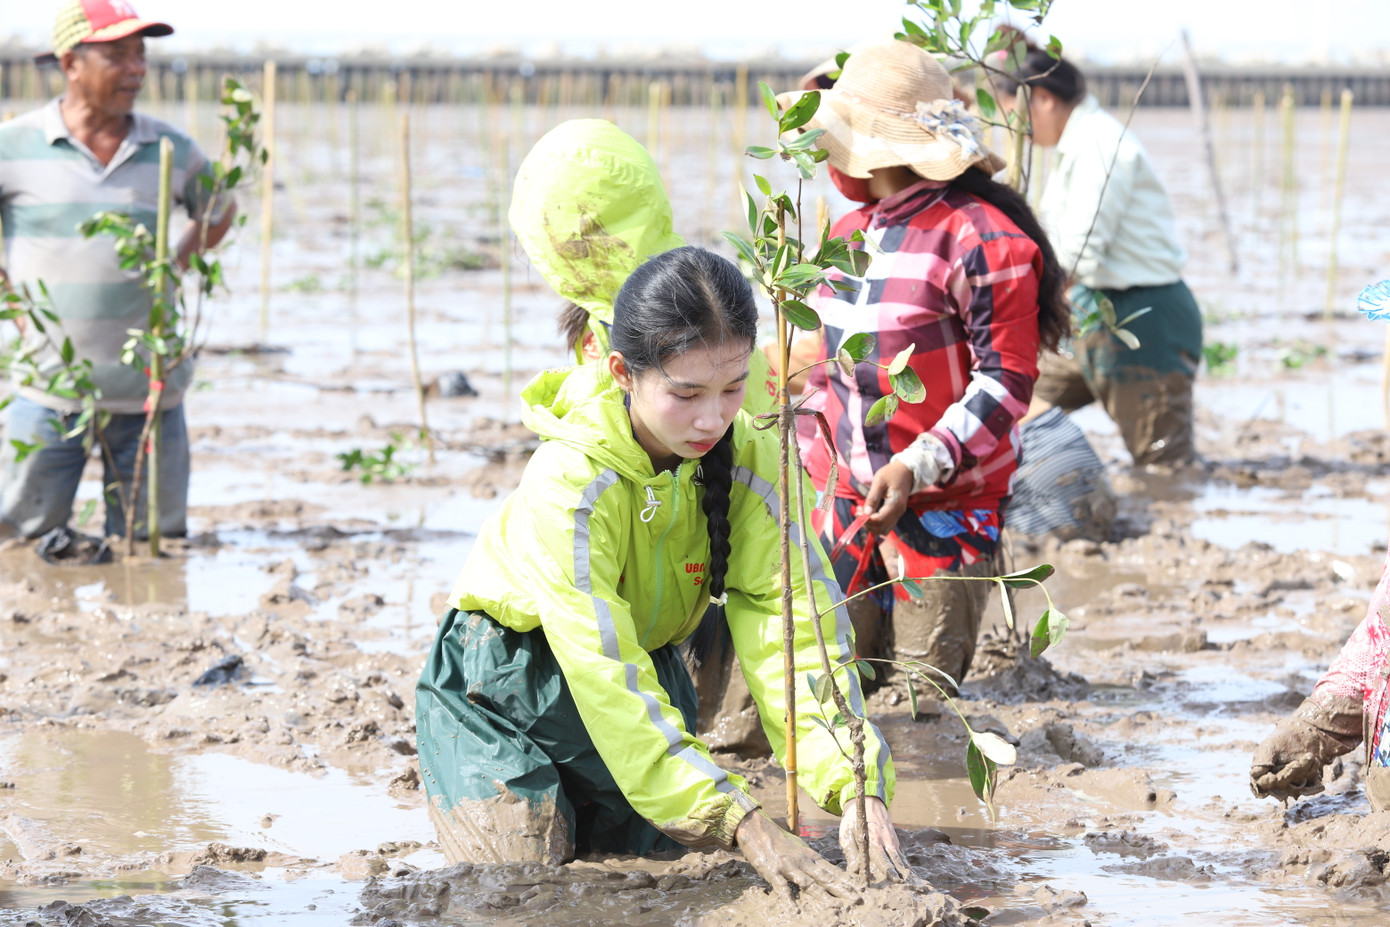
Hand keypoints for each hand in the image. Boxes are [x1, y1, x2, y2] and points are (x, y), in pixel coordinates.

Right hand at [734, 811, 854, 903]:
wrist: (755, 827)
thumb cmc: (777, 839)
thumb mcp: (798, 848)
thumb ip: (810, 861)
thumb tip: (825, 872)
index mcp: (810, 856)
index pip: (832, 870)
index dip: (847, 881)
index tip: (861, 889)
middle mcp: (802, 861)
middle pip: (825, 878)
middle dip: (842, 889)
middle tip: (857, 900)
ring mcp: (788, 866)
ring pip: (808, 883)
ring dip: (822, 895)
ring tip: (834, 906)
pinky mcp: (772, 870)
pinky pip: (781, 887)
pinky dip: (788, 898)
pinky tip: (794, 909)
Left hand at [839, 796, 910, 882]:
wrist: (867, 800)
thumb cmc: (853, 819)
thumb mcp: (846, 834)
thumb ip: (851, 853)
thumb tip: (854, 871)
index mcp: (872, 839)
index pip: (882, 858)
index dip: (888, 870)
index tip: (894, 880)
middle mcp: (885, 839)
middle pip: (894, 860)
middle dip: (899, 873)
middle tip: (904, 885)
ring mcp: (892, 838)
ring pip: (900, 857)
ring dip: (904, 869)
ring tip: (910, 882)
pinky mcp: (895, 838)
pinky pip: (901, 853)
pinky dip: (904, 862)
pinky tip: (907, 872)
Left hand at [861, 461, 912, 534]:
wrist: (906, 472)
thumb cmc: (891, 473)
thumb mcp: (879, 481)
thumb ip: (873, 497)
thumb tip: (866, 513)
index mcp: (895, 503)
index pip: (879, 519)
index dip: (866, 519)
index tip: (857, 511)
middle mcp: (899, 512)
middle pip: (881, 527)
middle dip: (867, 523)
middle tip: (858, 511)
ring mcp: (898, 515)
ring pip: (883, 530)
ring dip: (870, 525)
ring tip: (862, 513)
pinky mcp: (896, 515)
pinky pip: (886, 526)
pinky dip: (875, 524)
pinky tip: (869, 515)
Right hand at [1249, 719, 1348, 800]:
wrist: (1306, 735)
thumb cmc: (1284, 739)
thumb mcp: (1270, 746)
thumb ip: (1262, 760)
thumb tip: (1254, 775)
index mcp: (1264, 772)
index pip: (1262, 783)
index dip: (1266, 782)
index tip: (1272, 778)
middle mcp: (1278, 780)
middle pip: (1282, 784)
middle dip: (1289, 774)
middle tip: (1297, 763)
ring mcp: (1292, 783)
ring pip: (1297, 784)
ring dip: (1305, 771)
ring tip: (1310, 755)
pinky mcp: (1306, 783)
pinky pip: (1310, 786)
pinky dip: (1314, 780)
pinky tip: (1317, 769)